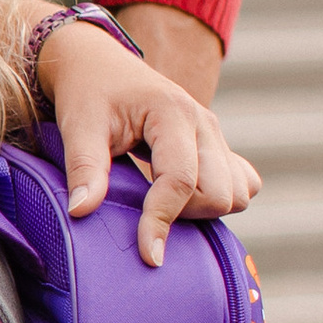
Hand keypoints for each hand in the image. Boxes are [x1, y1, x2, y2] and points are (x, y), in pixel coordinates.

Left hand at [34, 16, 258, 270]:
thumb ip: (83, 168)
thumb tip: (81, 212)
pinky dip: (220, 198)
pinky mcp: (218, 146)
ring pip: (238, 194)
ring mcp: (215, 134)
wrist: (100, 66)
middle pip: (220, 194)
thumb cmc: (88, 94)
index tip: (148, 256)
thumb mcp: (78, 126)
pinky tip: (183, 197)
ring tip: (160, 202)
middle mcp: (204, 122)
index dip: (162, 221)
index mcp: (172, 112)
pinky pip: (244, 185)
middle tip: (142, 210)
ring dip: (203, 210)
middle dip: (185, 215)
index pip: (181, 180)